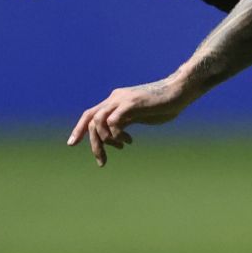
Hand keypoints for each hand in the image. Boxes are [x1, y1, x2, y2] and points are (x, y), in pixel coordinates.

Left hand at [67, 73, 196, 165]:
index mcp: (115, 101)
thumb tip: (116, 137)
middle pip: (90, 119)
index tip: (72, 143)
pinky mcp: (131, 104)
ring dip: (105, 140)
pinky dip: (117, 135)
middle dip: (91, 142)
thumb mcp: (140, 115)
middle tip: (101, 160)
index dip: (79, 129)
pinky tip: (128, 140)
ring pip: (98, 121)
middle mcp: (114, 98)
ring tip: (120, 147)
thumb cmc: (164, 105)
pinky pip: (113, 122)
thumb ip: (126, 122)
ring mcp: (122, 100)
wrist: (179, 92)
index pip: (90, 114)